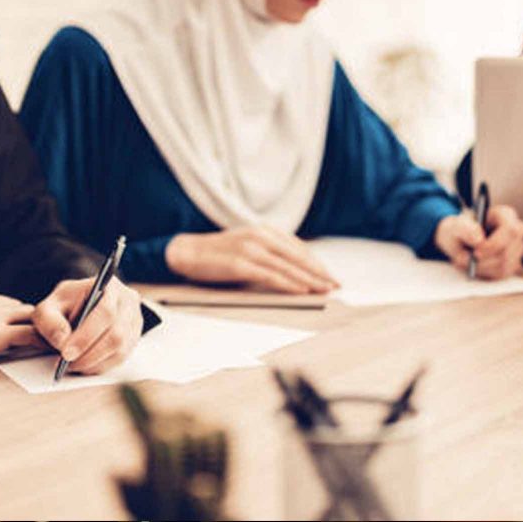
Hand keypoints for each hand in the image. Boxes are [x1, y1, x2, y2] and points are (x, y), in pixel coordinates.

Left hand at [32, 276, 142, 374]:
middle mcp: (128, 302)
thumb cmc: (67, 305)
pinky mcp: (134, 339)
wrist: (80, 306)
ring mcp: (134, 322)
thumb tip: (62, 340)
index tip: (66, 352)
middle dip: (89, 354)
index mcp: (110, 286)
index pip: (105, 312)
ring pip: (120, 350)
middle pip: (116, 334)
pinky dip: (100, 366)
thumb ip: (50, 320)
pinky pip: (120, 359)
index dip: (86, 336)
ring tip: (72, 365)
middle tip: (66, 363)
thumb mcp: (50, 305)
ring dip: (93, 363)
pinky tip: (84, 365)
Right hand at [164, 226, 337, 293]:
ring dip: (309, 280)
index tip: (329, 275)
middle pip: (297, 256)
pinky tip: (301, 291)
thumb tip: (293, 269)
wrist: (187, 252)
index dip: (316, 262)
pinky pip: (271, 276)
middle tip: (335, 285)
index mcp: (263, 231)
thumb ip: (268, 252)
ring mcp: (250, 250)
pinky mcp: (241, 264)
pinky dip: (289, 284)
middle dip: (319, 272)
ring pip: (287, 267)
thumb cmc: (218, 253)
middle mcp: (259, 237)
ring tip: (324, 290)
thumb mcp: (247, 244)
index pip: (297, 248)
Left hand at [433, 205, 522, 279]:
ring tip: (464, 259)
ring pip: (504, 265)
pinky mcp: (513, 263)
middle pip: (507, 252)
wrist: (459, 239)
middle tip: (463, 259)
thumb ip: (464, 229)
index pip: (510, 230)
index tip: (475, 253)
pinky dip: (483, 272)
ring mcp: (517, 248)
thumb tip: (478, 239)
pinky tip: (473, 264)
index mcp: (505, 215)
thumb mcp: (454, 225)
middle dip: (483, 260)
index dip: (494, 244)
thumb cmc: (459, 229)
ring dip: (480, 267)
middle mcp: (516, 231)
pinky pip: (501, 273)